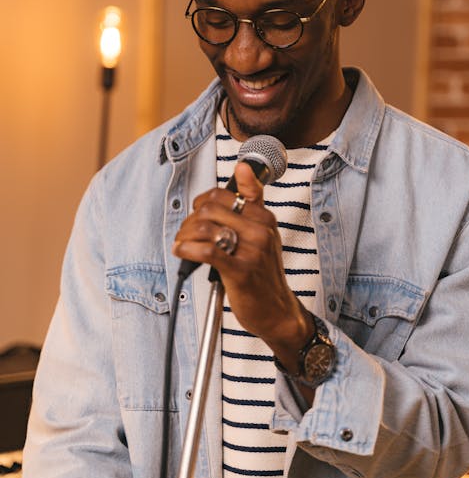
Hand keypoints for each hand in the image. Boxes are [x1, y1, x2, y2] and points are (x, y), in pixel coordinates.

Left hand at [172, 162, 313, 361]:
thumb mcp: (264, 232)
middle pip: (210, 207)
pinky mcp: (240, 271)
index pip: (222, 193)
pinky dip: (187, 250)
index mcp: (264, 218)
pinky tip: (182, 253)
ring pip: (205, 227)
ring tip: (182, 244)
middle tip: (186, 233)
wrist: (277, 311)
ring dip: (185, 235)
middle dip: (190, 220)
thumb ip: (252, 200)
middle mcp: (260, 230)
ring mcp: (252, 250)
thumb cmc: (264, 274)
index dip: (201, 201)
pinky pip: (206, 251)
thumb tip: (243, 166)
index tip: (197, 213)